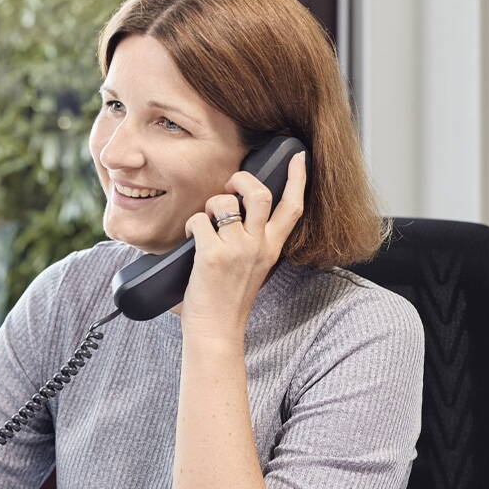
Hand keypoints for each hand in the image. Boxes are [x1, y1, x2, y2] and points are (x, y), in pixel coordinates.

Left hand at [179, 151, 306, 340]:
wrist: (217, 331)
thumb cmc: (228, 300)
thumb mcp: (253, 268)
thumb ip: (253, 242)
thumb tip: (235, 212)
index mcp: (271, 249)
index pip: (293, 207)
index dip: (297, 178)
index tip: (298, 157)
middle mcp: (258, 246)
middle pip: (260, 194)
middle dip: (242, 179)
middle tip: (230, 186)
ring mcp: (237, 250)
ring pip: (224, 203)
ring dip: (210, 205)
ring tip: (204, 222)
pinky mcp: (213, 255)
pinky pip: (199, 220)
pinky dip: (191, 224)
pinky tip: (190, 239)